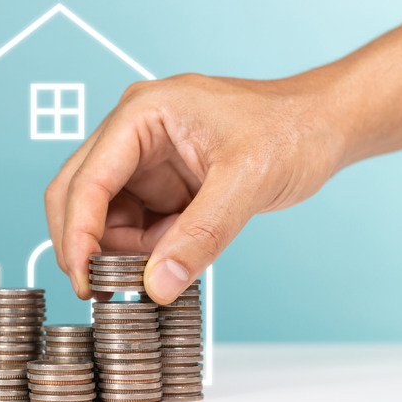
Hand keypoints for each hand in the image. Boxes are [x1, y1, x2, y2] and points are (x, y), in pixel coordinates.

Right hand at [44, 73, 343, 303]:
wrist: (323, 125)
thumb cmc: (292, 128)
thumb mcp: (248, 181)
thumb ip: (201, 235)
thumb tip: (159, 284)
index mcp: (141, 113)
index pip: (87, 180)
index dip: (77, 235)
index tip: (84, 280)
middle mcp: (132, 133)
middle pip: (77, 194)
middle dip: (86, 244)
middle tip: (102, 288)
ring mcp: (143, 158)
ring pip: (101, 216)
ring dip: (120, 250)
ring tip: (160, 267)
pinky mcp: (158, 182)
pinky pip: (131, 224)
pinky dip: (142, 250)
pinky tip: (173, 254)